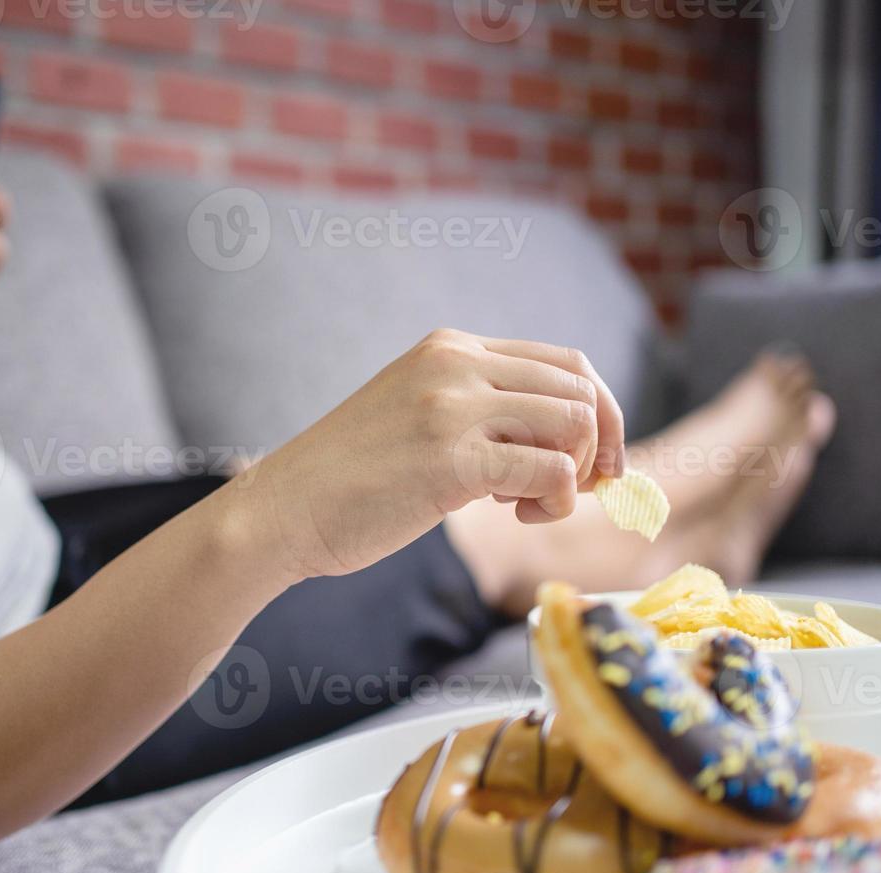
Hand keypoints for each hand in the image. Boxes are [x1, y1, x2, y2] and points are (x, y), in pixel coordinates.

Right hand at [237, 329, 625, 580]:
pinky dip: (557, 501)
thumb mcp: (418, 419)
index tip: (595, 464)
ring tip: (531, 504)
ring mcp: (452, 407)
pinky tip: (519, 516)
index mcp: (450, 348)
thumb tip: (568, 446)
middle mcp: (455, 364)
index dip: (599, 413)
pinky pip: (551, 471)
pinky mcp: (451, 459)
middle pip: (580, 389)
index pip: (565, 362)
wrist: (281, 510)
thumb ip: (479, 414)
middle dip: (597, 447)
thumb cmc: (350, 482)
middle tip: (572, 492)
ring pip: (574, 424)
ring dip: (575, 475)